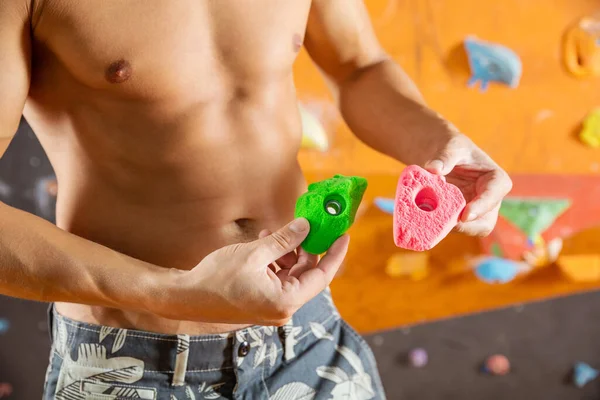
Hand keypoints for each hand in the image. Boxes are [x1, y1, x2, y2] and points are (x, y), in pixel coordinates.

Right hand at [157, 218, 348, 325]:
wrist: (186, 297)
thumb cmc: (216, 278)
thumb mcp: (254, 253)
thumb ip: (284, 240)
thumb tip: (306, 226)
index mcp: (285, 301)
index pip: (321, 276)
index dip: (334, 254)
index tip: (343, 235)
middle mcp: (283, 308)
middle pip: (305, 274)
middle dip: (304, 248)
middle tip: (305, 224)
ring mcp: (272, 307)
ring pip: (291, 274)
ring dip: (286, 252)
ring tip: (274, 233)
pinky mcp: (262, 302)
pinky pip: (277, 278)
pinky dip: (275, 261)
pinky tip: (265, 242)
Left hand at [420, 132, 511, 236]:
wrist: (440, 157)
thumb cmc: (452, 148)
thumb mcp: (451, 145)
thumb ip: (445, 156)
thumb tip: (433, 169)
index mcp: (495, 180)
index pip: (494, 194)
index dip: (482, 207)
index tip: (464, 215)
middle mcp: (489, 201)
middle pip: (485, 223)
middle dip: (466, 227)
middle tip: (443, 224)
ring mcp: (474, 212)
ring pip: (467, 229)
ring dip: (449, 228)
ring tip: (428, 219)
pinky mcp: (458, 218)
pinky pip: (451, 228)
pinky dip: (438, 226)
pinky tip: (422, 219)